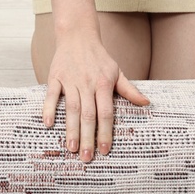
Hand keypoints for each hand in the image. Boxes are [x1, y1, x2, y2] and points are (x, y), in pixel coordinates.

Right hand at [41, 29, 149, 162]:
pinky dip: (49, 108)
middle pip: (88, 114)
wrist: (78, 36)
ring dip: (70, 129)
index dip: (105, 132)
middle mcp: (87, 83)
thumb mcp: (117, 72)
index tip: (105, 151)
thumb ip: (129, 90)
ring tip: (71, 147)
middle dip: (88, 137)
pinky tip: (48, 124)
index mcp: (104, 84)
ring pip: (71, 108)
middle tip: (86, 157)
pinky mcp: (55, 76)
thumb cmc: (99, 58)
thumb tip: (147, 103)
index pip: (106, 113)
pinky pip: (51, 94)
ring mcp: (70, 80)